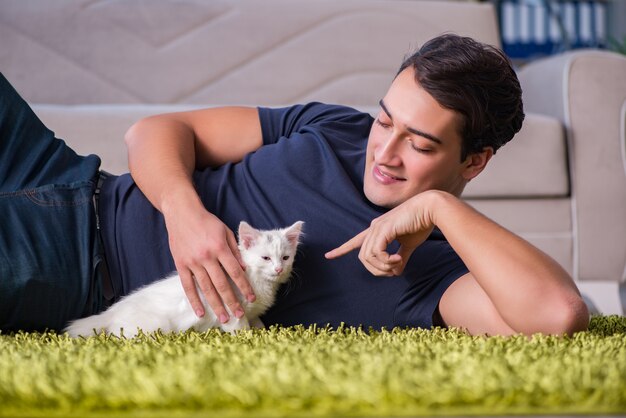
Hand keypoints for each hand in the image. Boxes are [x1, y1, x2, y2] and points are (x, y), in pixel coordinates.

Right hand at [163, 197, 254, 321]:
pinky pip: (188, 286)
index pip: (235, 272)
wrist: (182, 213)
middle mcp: (206, 257)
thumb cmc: (207, 221)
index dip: (244, 287)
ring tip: (224, 318)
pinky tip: (201, 312)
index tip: (251, 298)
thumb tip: (243, 270)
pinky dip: (194, 300)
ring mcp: (192, 262)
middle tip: (239, 315)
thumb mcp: (226, 231)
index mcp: (220, 248)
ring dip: (216, 305)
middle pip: (222, 284)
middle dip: (232, 301)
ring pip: (206, 288)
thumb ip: (235, 250)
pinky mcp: (181, 265)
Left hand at [325, 194, 434, 275]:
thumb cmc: (421, 224)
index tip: (328, 256)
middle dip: (376, 270)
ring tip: (397, 265)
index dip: (341, 249)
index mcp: (377, 230)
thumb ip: (400, 258)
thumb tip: (396, 272)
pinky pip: (377, 252)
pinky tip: (397, 260)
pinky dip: (386, 260)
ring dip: (383, 267)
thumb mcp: (409, 245)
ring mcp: (377, 228)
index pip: (355, 242)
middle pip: (363, 257)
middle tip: (392, 272)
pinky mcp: (384, 229)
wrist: (430, 209)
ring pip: (368, 256)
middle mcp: (374, 228)